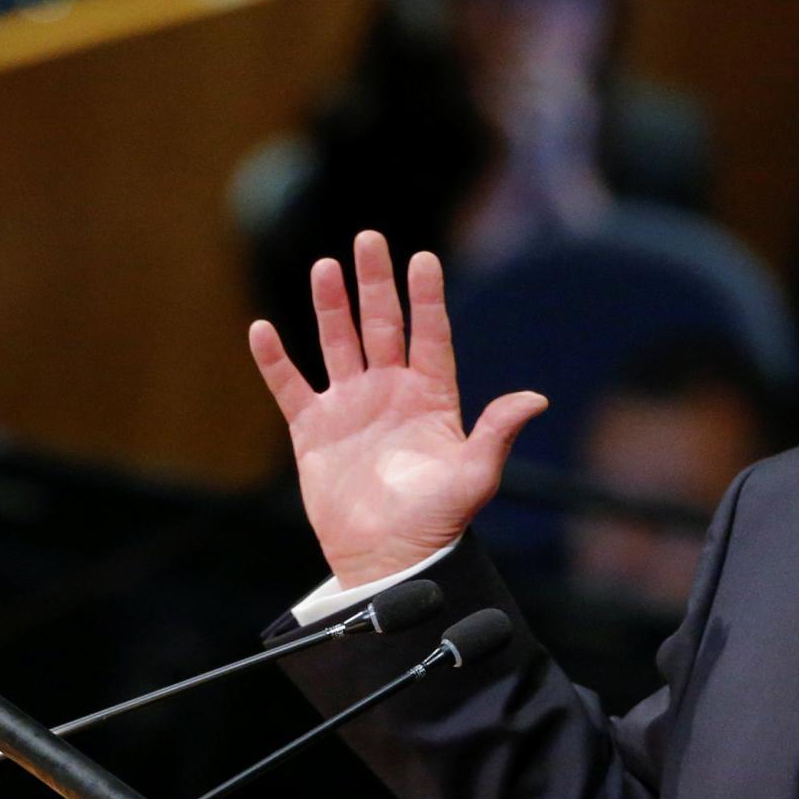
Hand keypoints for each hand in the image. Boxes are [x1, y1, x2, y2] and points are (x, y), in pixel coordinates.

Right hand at [249, 231, 546, 586]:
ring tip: (325, 267)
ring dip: (330, 307)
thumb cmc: (436, 522)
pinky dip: (275, 361)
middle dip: (375, 283)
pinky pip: (291, 387)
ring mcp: (350, 408)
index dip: (426, 298)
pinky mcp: (314, 431)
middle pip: (381, 325)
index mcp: (430, 398)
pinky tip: (262, 330)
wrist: (388, 560)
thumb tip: (536, 398)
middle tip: (370, 239)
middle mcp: (389, 393)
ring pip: (337, 343)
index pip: (429, 335)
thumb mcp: (474, 476)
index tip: (423, 258)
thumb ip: (498, 433)